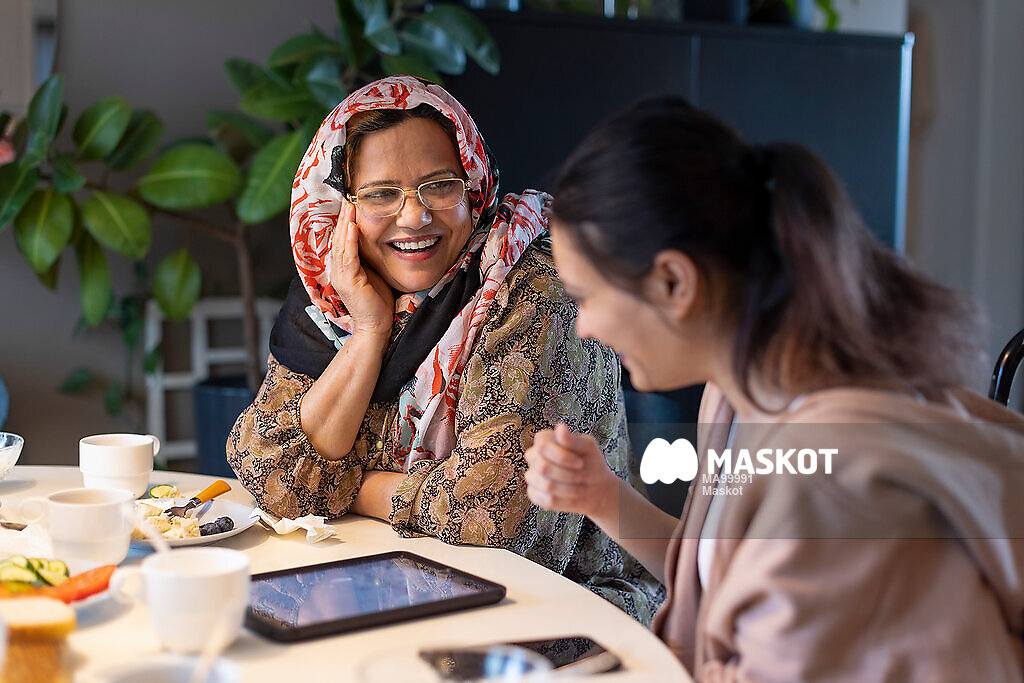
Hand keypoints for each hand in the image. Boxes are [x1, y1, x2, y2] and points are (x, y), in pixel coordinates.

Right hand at [330, 202, 393, 336]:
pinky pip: (349, 256)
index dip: (344, 222)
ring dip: (345, 223)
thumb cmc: (378, 302)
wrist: (376, 326)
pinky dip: (351, 239)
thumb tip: (378, 241)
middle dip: (343, 217)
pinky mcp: (349, 281)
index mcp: (343, 269)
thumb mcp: (373, 274)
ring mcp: (341, 276)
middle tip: (347, 197)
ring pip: (342, 244)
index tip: (350, 204)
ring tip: (349, 205)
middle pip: (338, 238)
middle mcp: (338, 270)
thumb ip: (370, 259)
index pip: (342, 241)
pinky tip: (353, 225)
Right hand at [524, 423, 618, 519]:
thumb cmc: (591, 463)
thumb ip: (572, 440)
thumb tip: (560, 426)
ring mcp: (532, 475)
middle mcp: (534, 456)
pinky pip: (546, 500)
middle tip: (584, 476)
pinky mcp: (534, 493)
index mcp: (544, 440)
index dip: (562, 457)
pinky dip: (565, 499)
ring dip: (570, 488)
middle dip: (569, 475)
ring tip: (581, 485)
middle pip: (542, 467)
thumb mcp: (587, 448)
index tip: (580, 462)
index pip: (542, 446)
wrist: (596, 487)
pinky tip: (573, 495)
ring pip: (546, 485)